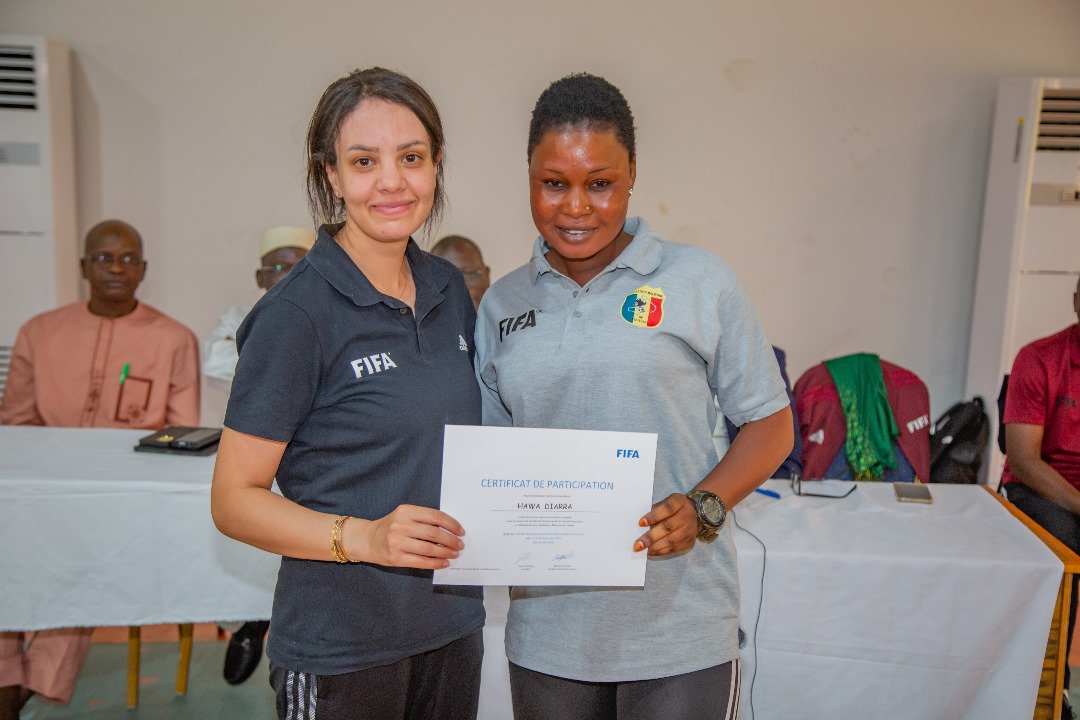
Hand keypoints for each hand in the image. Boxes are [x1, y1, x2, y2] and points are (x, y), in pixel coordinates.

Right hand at [350, 505, 465, 569]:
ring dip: (445, 552)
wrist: (367, 540)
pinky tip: (443, 563)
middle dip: (450, 540)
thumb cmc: (391, 527)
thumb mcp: (404, 516)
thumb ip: (423, 519)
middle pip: (433, 533)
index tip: (461, 531)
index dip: (451, 524)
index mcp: (405, 511)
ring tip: (454, 554)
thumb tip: (450, 530)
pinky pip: (420, 562)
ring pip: (428, 548)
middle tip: (460, 545)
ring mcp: (397, 542)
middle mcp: (401, 525)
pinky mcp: (395, 558)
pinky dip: (435, 563)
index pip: (434, 516)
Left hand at [634, 493, 699, 555]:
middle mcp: (687, 515)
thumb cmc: (672, 508)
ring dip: (654, 546)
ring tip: (642, 549)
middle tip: (637, 544)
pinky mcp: (689, 541)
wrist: (693, 514)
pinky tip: (651, 552)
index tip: (640, 523)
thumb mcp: (664, 503)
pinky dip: (661, 551)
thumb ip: (654, 511)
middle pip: (668, 527)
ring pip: (671, 540)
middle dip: (651, 537)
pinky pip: (674, 548)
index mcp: (679, 501)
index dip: (653, 516)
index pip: (667, 508)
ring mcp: (690, 530)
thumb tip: (640, 525)